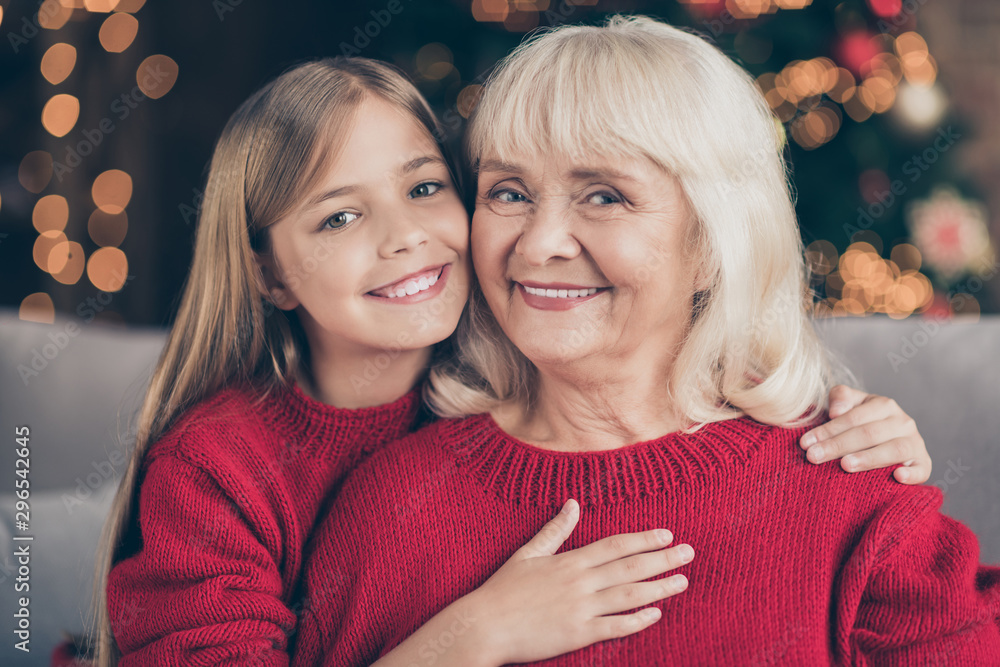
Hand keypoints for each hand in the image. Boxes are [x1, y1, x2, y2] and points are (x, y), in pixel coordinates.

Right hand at [464, 498, 692, 665]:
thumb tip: (573, 503)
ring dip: (658, 587)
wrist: (484, 625)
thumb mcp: (528, 553)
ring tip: (682, 581)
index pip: (615, 546)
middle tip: (689, 553)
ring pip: (628, 596)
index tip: (667, 535)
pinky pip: (614, 627)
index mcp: (569, 561)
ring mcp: (580, 609)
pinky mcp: (577, 634)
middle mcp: (579, 582)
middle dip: (662, 559)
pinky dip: (637, 620)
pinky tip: (656, 614)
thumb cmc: (503, 590)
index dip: (643, 539)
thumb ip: (555, 530)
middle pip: (629, 567)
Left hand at [799, 385, 930, 483]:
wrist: (888, 440)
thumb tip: (836, 411)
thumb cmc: (860, 423)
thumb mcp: (850, 405)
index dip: (828, 430)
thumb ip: (841, 397)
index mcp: (883, 405)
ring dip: (869, 458)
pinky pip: (922, 470)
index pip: (853, 417)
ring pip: (893, 450)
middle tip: (814, 457)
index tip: (805, 443)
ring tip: (845, 465)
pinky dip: (912, 474)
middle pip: (868, 434)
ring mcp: (915, 443)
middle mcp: (902, 422)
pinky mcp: (924, 464)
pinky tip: (897, 477)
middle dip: (838, 445)